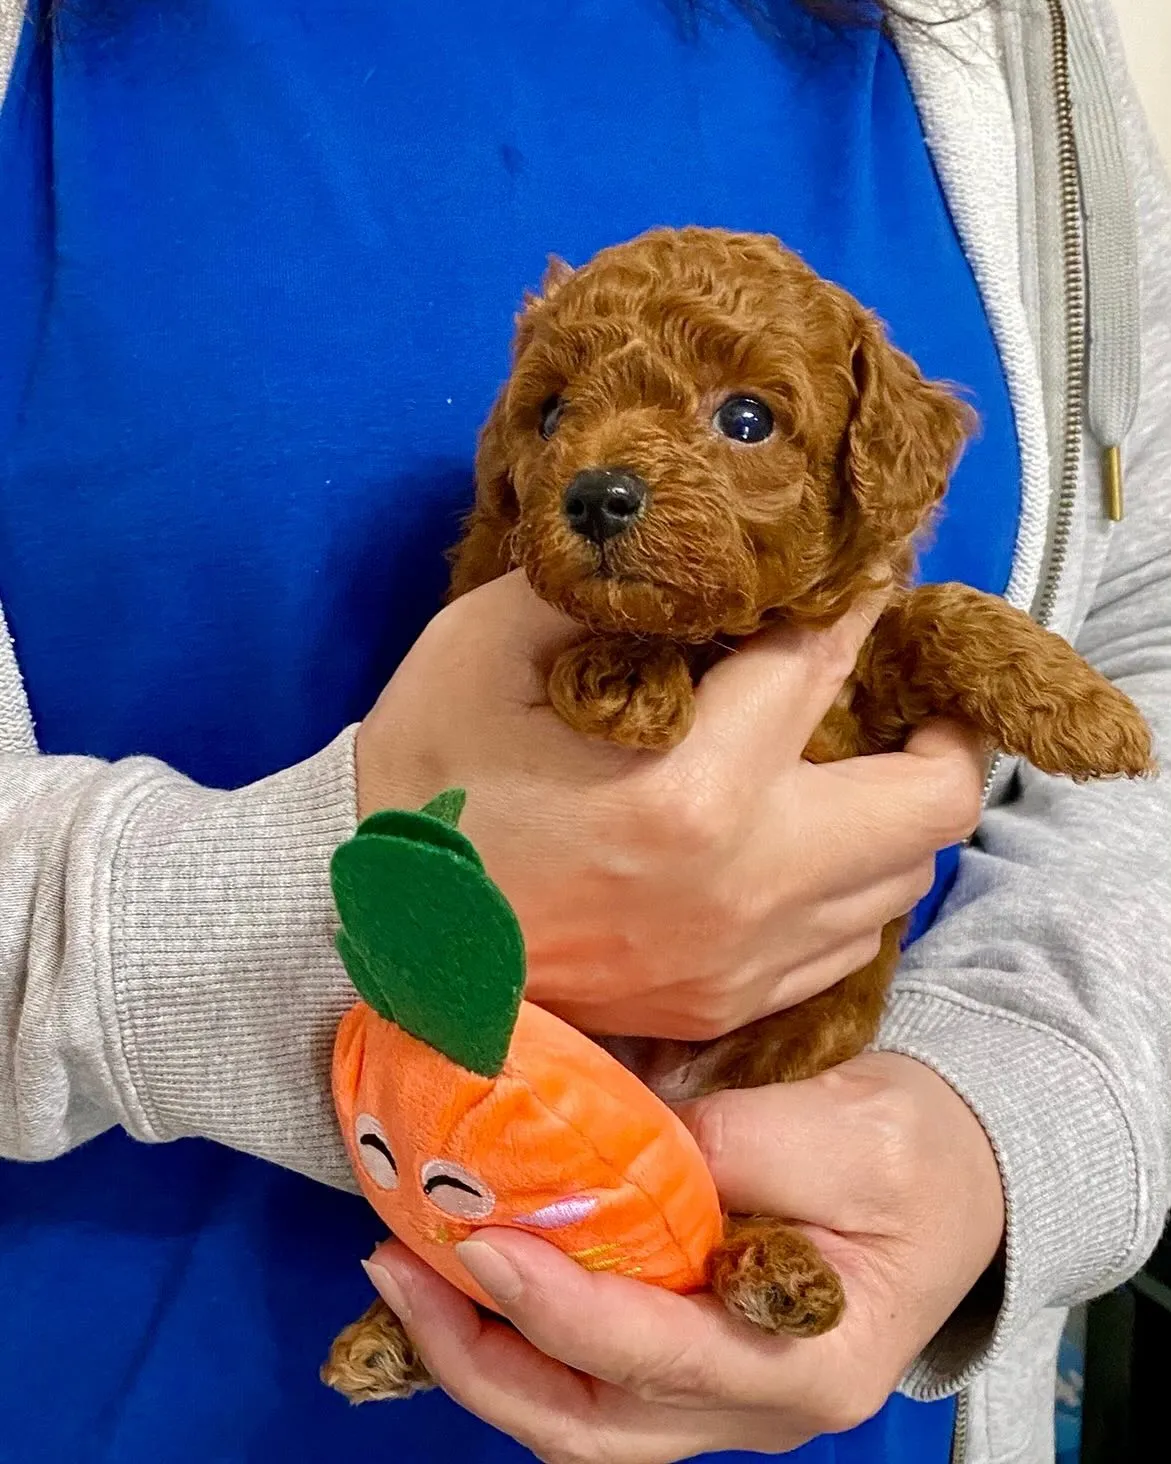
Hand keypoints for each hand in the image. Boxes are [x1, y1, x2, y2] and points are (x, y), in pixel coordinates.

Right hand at [356, 572, 984, 1038]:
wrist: (380, 935)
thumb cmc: (427, 782)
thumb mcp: (485, 646)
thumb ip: (606, 586)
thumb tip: (701, 551)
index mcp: (689, 788)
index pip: (821, 667)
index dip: (862, 603)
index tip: (877, 569)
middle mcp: (744, 886)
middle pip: (931, 805)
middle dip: (943, 732)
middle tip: (914, 694)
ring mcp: (742, 960)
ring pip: (902, 883)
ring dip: (896, 813)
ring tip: (856, 764)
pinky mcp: (724, 1004)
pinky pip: (846, 947)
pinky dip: (851, 886)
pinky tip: (804, 847)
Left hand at [361, 1053, 1004, 1463]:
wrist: (970, 1178)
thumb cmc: (920, 1154)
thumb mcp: (848, 1128)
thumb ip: (733, 1147)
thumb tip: (611, 1151)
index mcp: (808, 1364)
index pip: (653, 1355)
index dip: (554, 1302)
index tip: (476, 1238)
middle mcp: (758, 1411)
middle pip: (591, 1429)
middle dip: (478, 1358)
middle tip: (396, 1270)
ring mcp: (728, 1402)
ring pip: (579, 1423)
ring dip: (484, 1356)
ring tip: (410, 1275)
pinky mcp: (701, 1367)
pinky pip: (594, 1383)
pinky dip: (524, 1341)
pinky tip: (477, 1277)